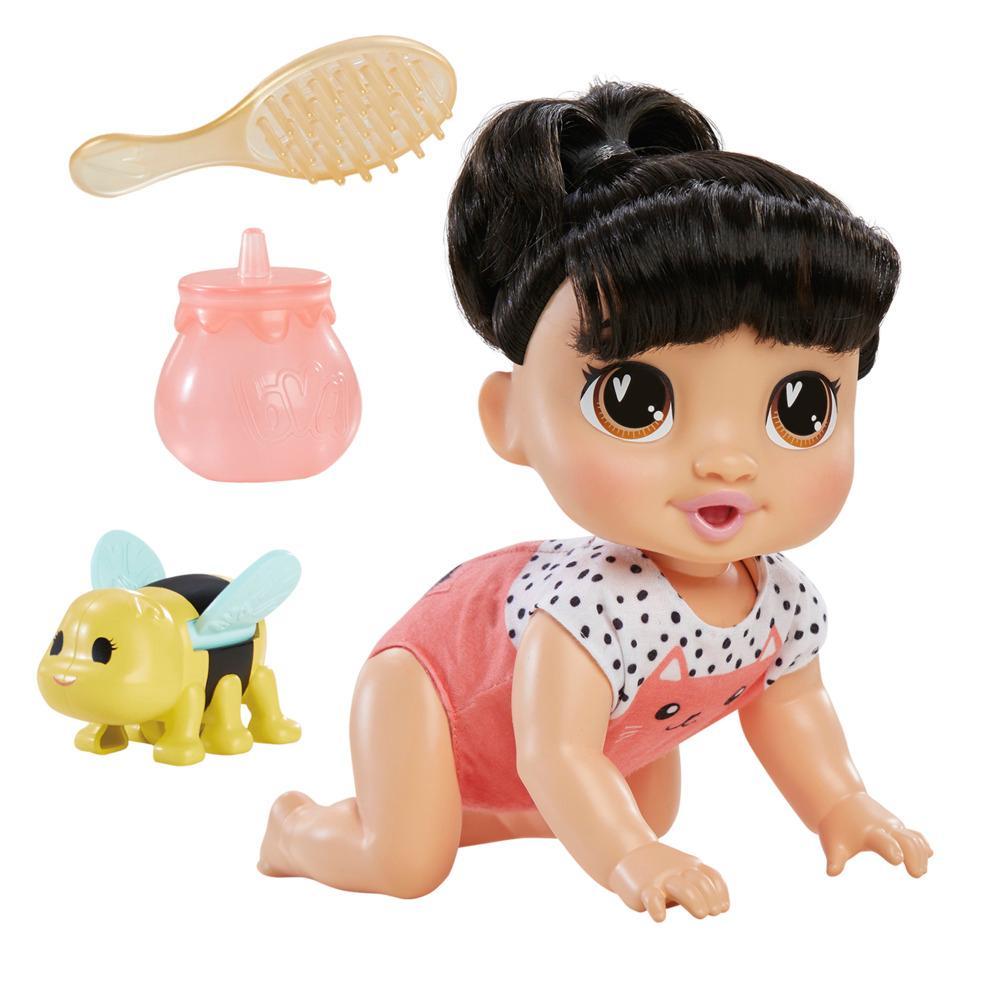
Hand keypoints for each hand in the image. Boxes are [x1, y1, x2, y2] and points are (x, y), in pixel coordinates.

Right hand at [608, 841, 729, 921]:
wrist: (626, 853)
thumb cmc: (661, 872)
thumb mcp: (681, 875)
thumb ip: (697, 889)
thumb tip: (717, 907)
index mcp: (691, 867)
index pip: (711, 877)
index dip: (720, 892)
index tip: (722, 908)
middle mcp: (678, 872)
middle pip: (699, 882)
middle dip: (708, 897)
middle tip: (710, 912)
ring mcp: (661, 880)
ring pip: (681, 888)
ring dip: (694, 900)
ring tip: (701, 914)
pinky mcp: (644, 890)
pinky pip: (652, 898)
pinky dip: (657, 907)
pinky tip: (660, 917)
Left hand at [818, 792, 931, 877]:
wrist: (839, 802)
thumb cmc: (836, 829)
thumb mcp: (833, 844)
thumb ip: (836, 860)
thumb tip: (831, 872)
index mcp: (869, 833)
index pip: (883, 841)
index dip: (891, 849)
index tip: (898, 860)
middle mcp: (884, 827)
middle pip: (906, 839)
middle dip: (914, 855)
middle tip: (917, 874)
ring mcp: (892, 826)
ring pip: (913, 837)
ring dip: (921, 853)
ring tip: (921, 871)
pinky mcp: (897, 827)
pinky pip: (914, 835)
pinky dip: (922, 844)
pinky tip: (928, 853)